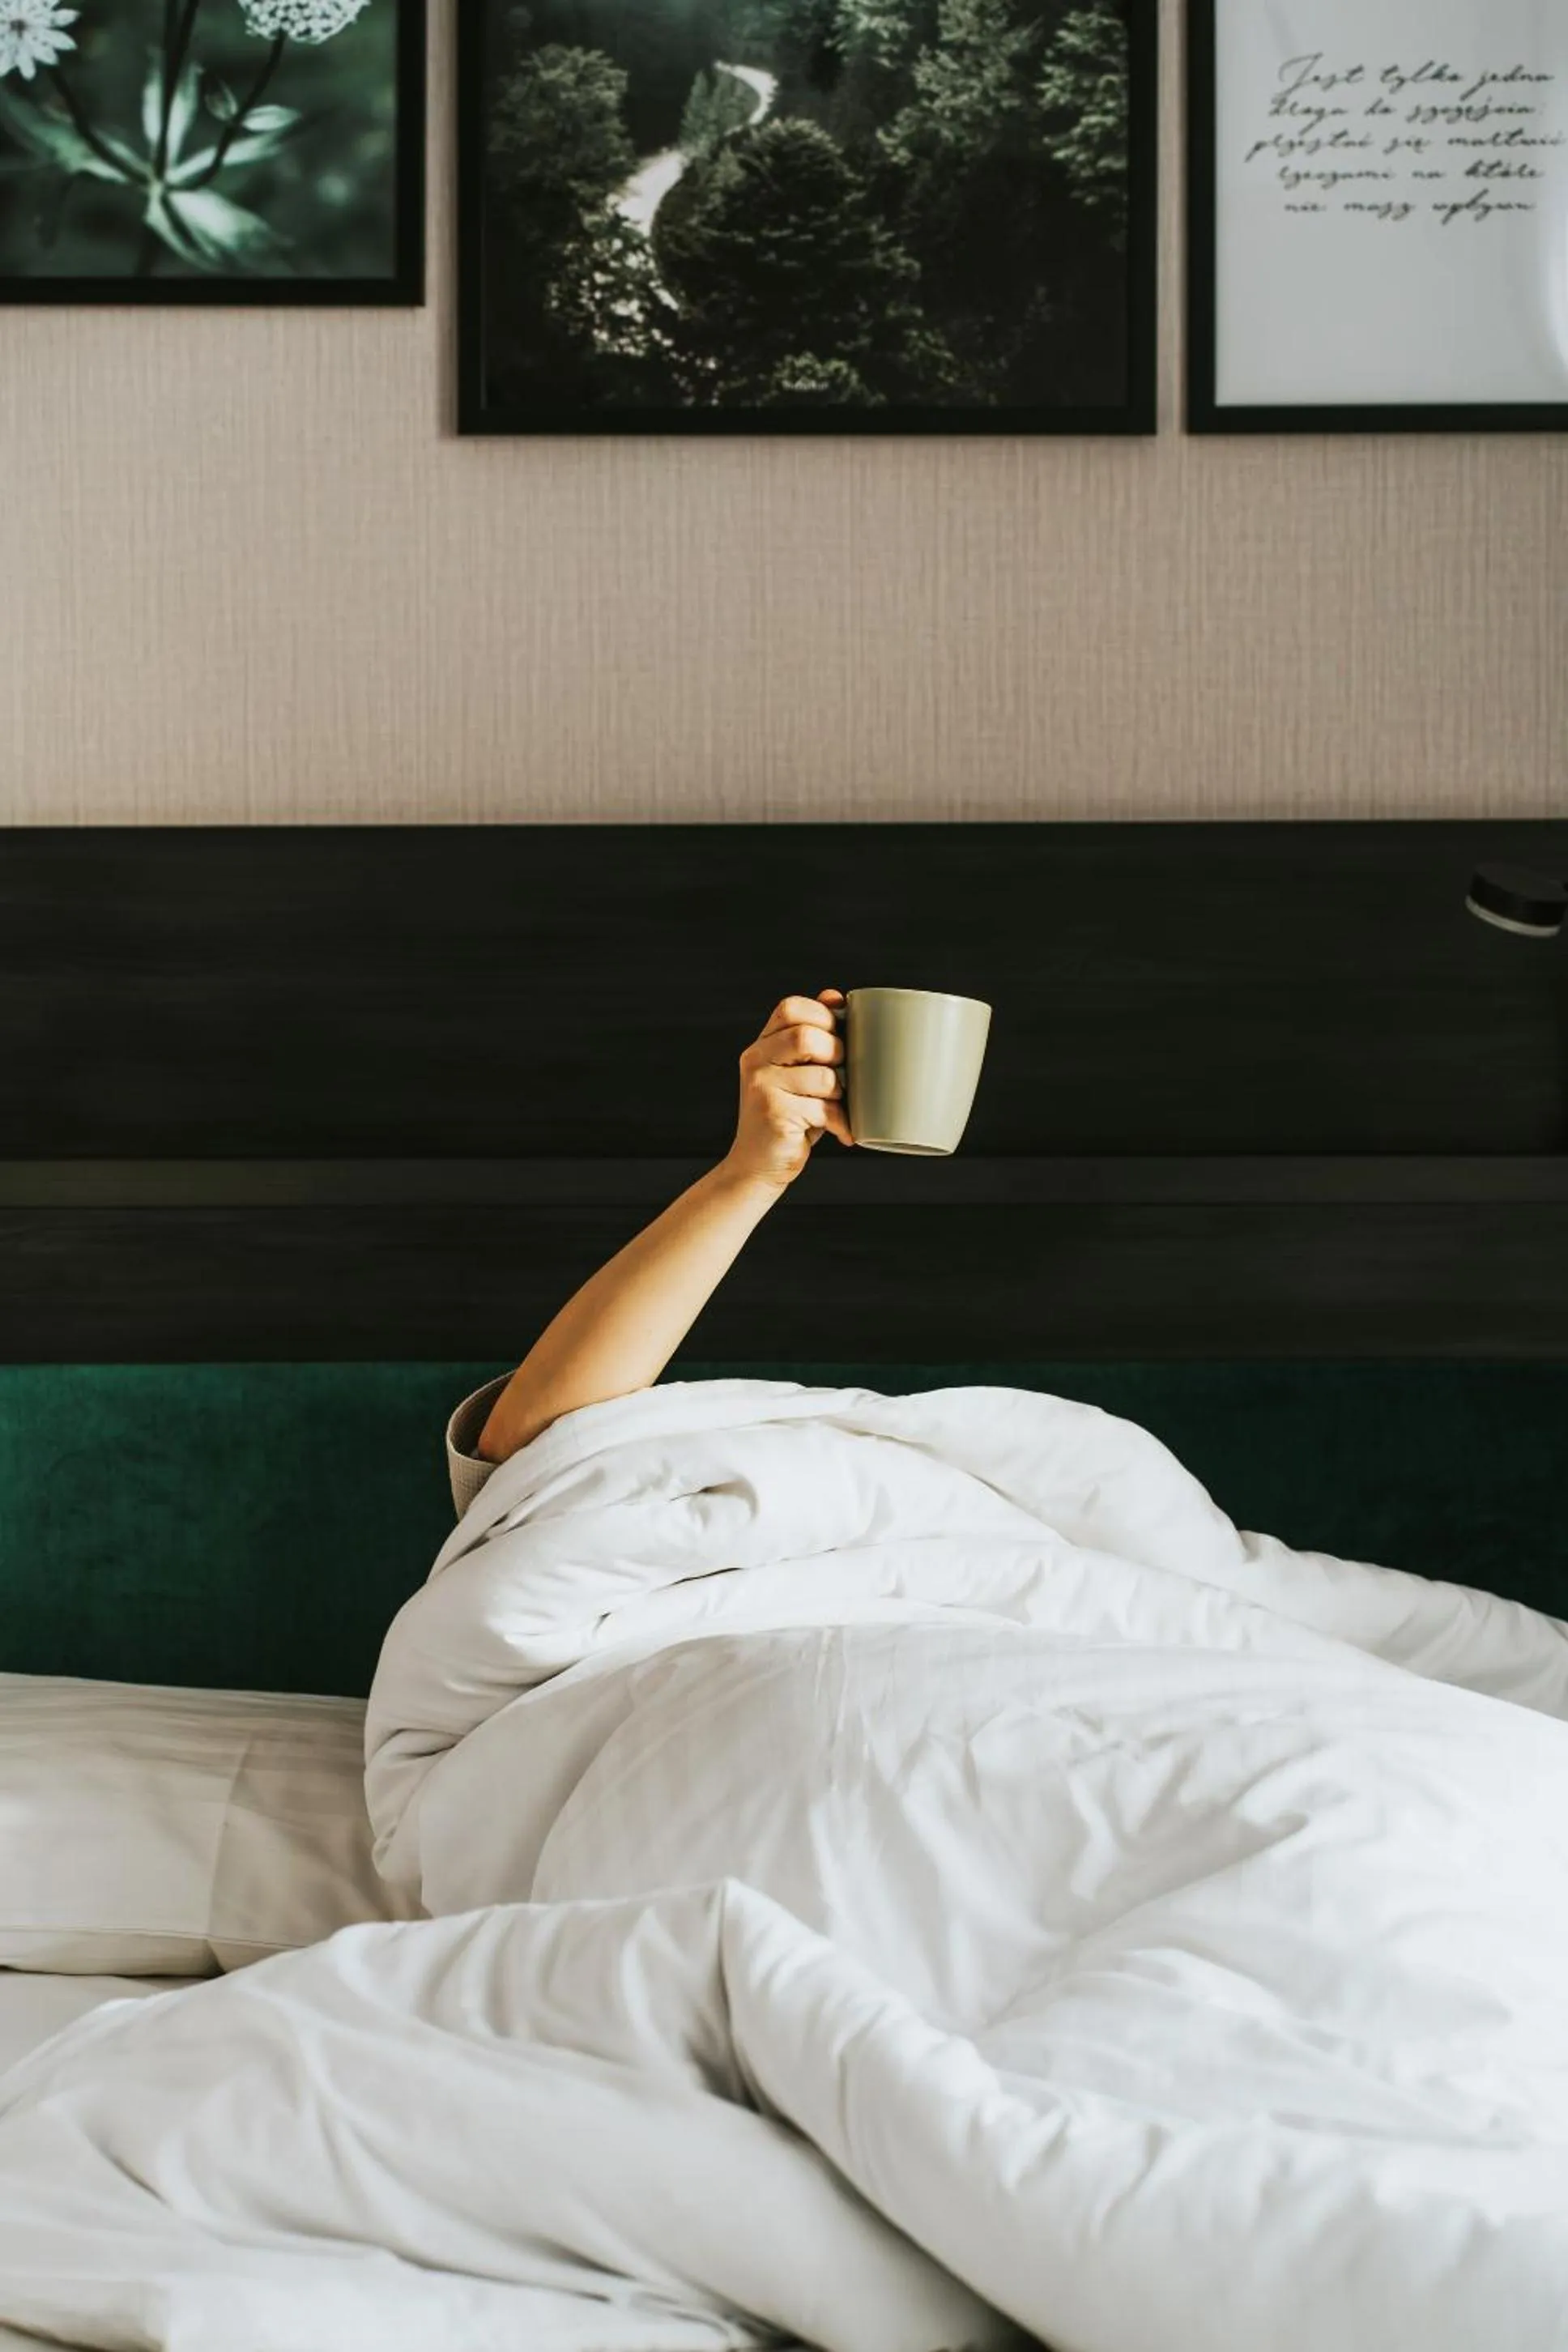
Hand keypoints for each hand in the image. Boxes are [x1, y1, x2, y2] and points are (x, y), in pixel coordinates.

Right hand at [722, 990, 851, 1193]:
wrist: (757, 1166)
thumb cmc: (789, 1117)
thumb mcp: (800, 1073)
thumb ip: (813, 1037)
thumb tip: (835, 996)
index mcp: (762, 1045)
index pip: (791, 1008)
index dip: (823, 1017)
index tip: (839, 1038)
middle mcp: (755, 1060)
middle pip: (807, 1037)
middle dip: (838, 1054)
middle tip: (843, 1075)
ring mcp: (761, 1087)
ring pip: (823, 1076)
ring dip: (841, 1094)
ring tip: (838, 1107)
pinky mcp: (774, 1114)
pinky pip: (824, 1108)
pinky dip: (841, 1122)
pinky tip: (841, 1131)